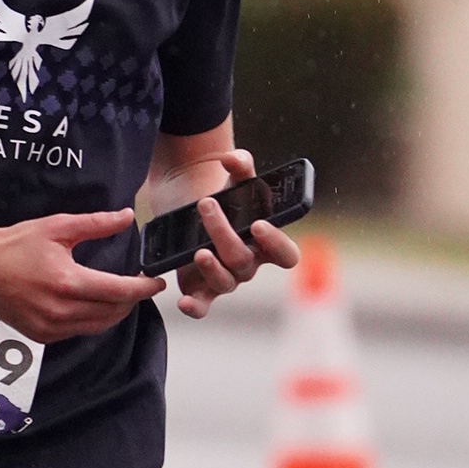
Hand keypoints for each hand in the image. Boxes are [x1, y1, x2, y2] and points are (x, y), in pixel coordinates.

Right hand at [0, 208, 144, 344]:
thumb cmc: (15, 245)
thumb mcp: (58, 227)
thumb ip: (96, 224)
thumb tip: (127, 216)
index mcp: (68, 283)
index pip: (120, 291)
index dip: (144, 288)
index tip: (157, 282)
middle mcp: (61, 311)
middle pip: (113, 312)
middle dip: (131, 300)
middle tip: (140, 286)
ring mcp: (51, 327)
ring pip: (98, 326)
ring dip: (115, 313)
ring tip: (121, 296)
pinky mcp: (42, 336)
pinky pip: (78, 332)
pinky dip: (92, 320)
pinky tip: (93, 305)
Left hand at [169, 145, 301, 321]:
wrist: (194, 206)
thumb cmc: (227, 197)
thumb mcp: (235, 180)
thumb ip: (240, 167)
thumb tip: (232, 159)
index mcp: (266, 241)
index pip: (286, 254)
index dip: (276, 244)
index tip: (258, 225)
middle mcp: (250, 263)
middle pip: (244, 260)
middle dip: (224, 234)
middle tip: (206, 203)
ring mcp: (227, 278)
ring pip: (225, 281)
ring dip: (212, 267)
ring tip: (198, 250)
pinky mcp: (202, 288)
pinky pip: (203, 306)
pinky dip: (194, 308)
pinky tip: (183, 303)